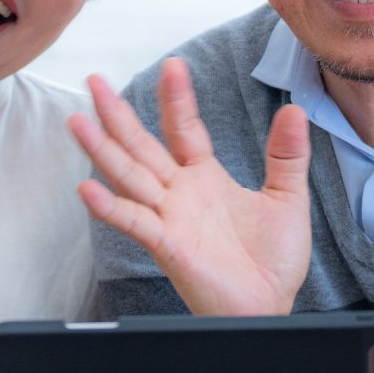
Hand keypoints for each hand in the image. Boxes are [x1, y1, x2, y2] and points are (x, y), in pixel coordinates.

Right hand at [70, 60, 311, 316]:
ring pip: (129, 177)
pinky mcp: (167, 246)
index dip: (177, 99)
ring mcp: (169, 219)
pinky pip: (134, 223)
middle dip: (117, 114)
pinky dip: (110, 208)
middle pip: (141, 146)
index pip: (184, 129)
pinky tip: (86, 189)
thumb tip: (294, 108)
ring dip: (102, 150)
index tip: (173, 66)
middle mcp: (179, 194)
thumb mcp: (287, 197)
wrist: (271, 306)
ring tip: (78, 121)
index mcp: (204, 178)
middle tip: (95, 81)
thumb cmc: (273, 260)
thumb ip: (287, 154)